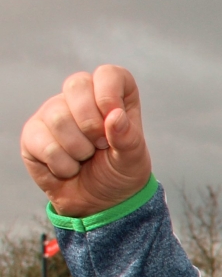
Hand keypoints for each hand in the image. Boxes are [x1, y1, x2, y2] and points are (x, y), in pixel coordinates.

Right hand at [20, 66, 151, 217]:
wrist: (100, 203)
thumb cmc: (120, 174)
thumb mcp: (133, 160)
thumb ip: (128, 138)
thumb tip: (114, 116)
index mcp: (113, 97)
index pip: (109, 74)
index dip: (109, 92)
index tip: (113, 118)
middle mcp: (81, 98)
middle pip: (77, 84)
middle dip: (92, 123)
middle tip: (101, 145)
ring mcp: (54, 112)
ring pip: (58, 116)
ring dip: (79, 149)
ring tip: (86, 158)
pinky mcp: (33, 133)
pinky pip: (44, 142)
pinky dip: (63, 164)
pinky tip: (69, 168)